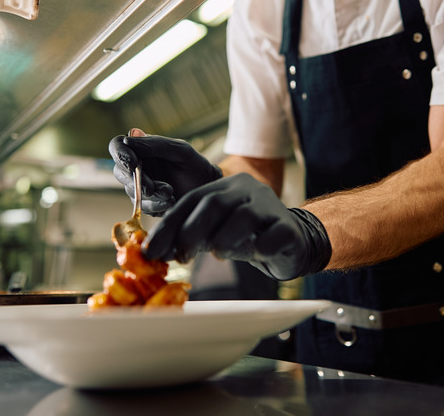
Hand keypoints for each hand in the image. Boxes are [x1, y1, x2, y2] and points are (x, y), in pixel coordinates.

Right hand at [109, 130, 221, 215]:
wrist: (207, 188)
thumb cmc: (194, 165)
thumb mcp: (179, 150)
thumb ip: (155, 144)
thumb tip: (128, 140)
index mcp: (140, 149)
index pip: (117, 146)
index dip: (120, 154)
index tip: (133, 163)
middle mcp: (136, 167)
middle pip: (120, 172)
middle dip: (137, 181)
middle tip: (153, 187)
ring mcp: (139, 187)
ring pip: (131, 192)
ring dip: (150, 195)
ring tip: (170, 192)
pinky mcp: (146, 205)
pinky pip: (143, 207)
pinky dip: (156, 205)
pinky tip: (171, 201)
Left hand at [143, 173, 331, 280]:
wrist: (292, 243)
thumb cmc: (247, 238)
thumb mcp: (215, 234)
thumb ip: (190, 238)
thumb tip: (155, 253)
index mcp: (223, 188)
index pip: (189, 201)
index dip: (168, 226)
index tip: (151, 251)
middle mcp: (246, 190)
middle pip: (214, 203)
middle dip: (192, 230)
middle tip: (182, 256)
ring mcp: (270, 206)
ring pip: (244, 216)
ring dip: (225, 237)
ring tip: (217, 254)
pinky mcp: (288, 227)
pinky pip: (274, 234)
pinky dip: (261, 246)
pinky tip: (256, 255)